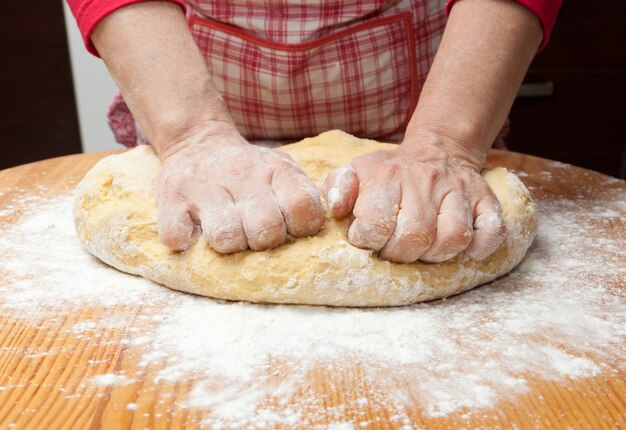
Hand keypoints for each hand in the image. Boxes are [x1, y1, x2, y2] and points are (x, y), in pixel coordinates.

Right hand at [155, 127, 323, 252]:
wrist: (197, 140)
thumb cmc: (249, 172)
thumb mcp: (282, 171)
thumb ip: (301, 197)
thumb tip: (315, 234)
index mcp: (275, 170)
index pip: (302, 208)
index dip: (299, 227)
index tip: (288, 226)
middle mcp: (241, 174)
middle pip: (266, 230)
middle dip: (263, 242)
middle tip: (253, 233)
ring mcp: (204, 187)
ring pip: (226, 238)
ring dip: (229, 245)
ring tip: (228, 233)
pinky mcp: (170, 199)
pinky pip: (178, 237)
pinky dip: (186, 242)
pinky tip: (194, 230)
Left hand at [322, 136, 505, 262]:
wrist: (438, 149)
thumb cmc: (390, 172)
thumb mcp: (356, 171)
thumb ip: (338, 187)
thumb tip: (334, 209)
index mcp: (389, 175)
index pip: (377, 222)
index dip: (369, 241)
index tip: (368, 239)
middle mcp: (426, 181)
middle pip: (416, 236)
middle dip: (400, 254)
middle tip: (395, 249)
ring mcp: (460, 191)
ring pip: (453, 237)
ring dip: (436, 254)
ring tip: (423, 249)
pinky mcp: (486, 200)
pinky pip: (492, 232)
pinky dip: (479, 247)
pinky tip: (463, 250)